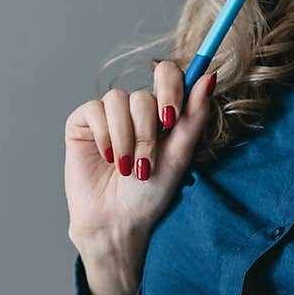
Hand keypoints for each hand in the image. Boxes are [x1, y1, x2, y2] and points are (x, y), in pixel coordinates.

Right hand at [64, 60, 217, 249]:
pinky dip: (104, 136)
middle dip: (147, 134)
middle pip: (143, 95)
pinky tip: (106, 157)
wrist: (117, 220)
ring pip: (118, 100)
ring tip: (125, 167)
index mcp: (161, 112)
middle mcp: (135, 109)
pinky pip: (94, 110)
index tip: (171, 117)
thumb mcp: (180, 154)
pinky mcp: (83, 122)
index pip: (166, 74)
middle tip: (145, 164)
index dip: (170, 87)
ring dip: (125, 138)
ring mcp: (108, 114)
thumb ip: (195, 115)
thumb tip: (210, 75)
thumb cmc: (150, 193)